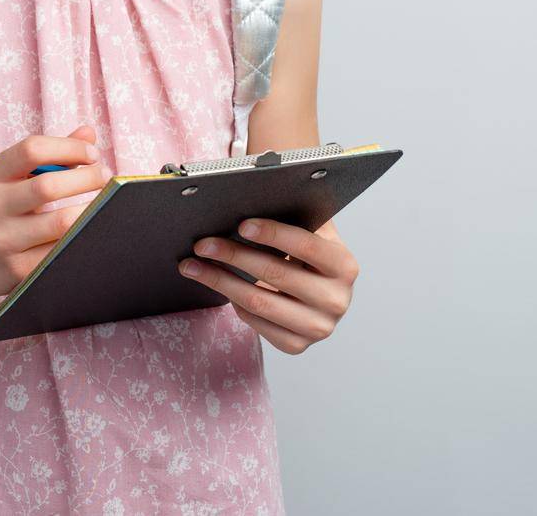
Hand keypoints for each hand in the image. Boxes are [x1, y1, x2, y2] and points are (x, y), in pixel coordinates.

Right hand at [0, 124, 112, 301]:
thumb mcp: (11, 177)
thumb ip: (50, 155)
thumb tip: (89, 133)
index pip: (32, 149)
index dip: (69, 147)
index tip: (92, 154)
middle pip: (48, 186)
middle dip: (87, 178)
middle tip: (105, 177)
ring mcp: (3, 240)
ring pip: (60, 223)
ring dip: (91, 211)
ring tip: (105, 205)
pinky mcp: (16, 271)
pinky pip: (59, 253)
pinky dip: (80, 240)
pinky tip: (88, 232)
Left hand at [177, 218, 359, 353]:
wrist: (321, 294)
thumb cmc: (309, 255)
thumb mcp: (313, 232)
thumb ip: (295, 213)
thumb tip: (253, 191)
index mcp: (344, 266)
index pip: (306, 245)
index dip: (273, 234)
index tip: (241, 224)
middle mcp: (336, 300)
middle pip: (275, 273)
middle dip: (232, 255)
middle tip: (202, 244)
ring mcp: (318, 327)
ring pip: (258, 301)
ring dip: (219, 280)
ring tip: (192, 265)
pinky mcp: (297, 345)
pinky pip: (255, 321)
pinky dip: (233, 301)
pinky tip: (219, 284)